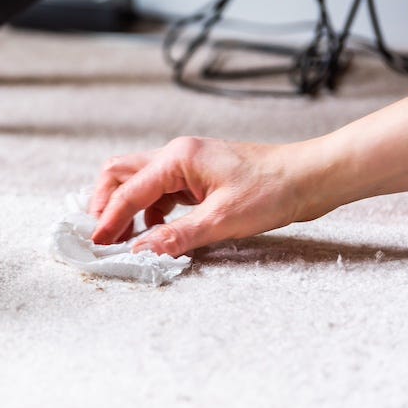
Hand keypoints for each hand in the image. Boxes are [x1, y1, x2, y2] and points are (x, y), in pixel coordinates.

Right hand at [88, 137, 315, 256]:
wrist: (311, 177)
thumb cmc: (273, 190)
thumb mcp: (223, 220)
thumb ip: (177, 236)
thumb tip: (140, 252)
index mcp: (177, 159)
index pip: (128, 190)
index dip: (109, 219)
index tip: (96, 243)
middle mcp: (176, 155)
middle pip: (120, 173)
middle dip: (105, 203)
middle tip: (101, 235)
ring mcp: (186, 164)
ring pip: (138, 181)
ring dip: (125, 207)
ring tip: (123, 237)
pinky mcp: (197, 176)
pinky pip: (159, 190)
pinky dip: (148, 210)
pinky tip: (155, 231)